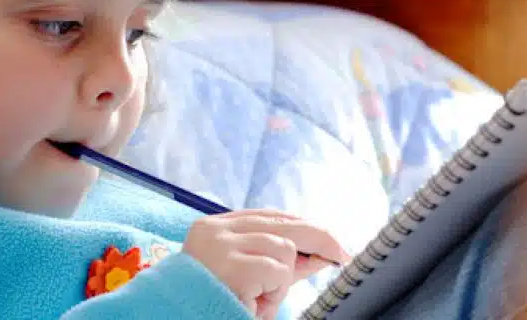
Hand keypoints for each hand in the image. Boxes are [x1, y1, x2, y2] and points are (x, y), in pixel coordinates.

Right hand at [182, 209, 348, 319]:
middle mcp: (214, 230)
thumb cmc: (215, 304)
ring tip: (258, 297)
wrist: (185, 318)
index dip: (301, 225)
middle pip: (281, 223)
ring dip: (282, 279)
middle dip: (318, 237)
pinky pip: (278, 270)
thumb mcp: (252, 280)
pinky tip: (255, 301)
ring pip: (284, 247)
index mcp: (213, 228)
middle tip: (341, 253)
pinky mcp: (232, 267)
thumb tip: (320, 253)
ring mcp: (221, 246)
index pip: (267, 216)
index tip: (327, 240)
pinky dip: (276, 290)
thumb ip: (281, 263)